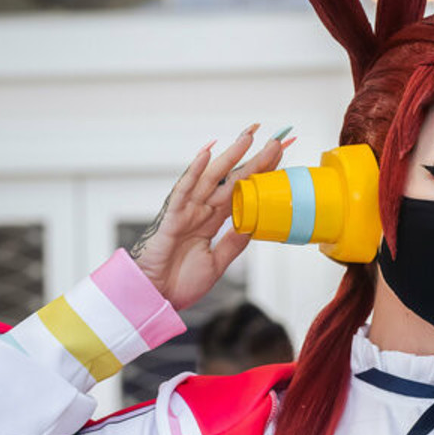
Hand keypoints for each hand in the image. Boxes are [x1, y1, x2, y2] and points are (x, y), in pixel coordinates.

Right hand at [131, 127, 290, 310]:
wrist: (154, 297)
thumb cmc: (179, 282)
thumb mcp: (218, 263)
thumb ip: (234, 242)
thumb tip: (253, 225)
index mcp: (211, 220)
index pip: (240, 191)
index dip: (259, 173)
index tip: (279, 157)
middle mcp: (201, 210)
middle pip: (231, 179)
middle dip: (252, 158)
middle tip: (274, 139)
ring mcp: (187, 211)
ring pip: (211, 178)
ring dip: (229, 157)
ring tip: (247, 137)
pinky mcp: (172, 218)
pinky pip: (184, 191)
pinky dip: (195, 173)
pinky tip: (207, 155)